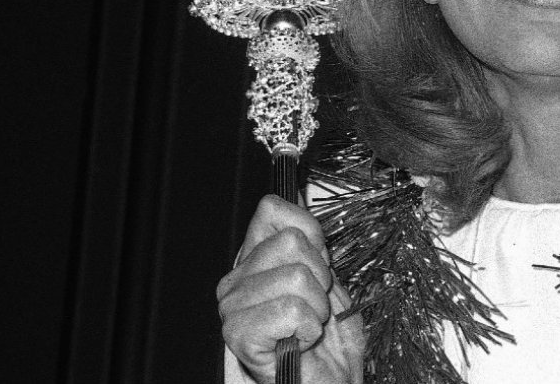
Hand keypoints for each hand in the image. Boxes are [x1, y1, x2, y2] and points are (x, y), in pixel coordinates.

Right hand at [218, 195, 364, 383]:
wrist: (328, 381)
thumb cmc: (328, 339)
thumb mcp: (328, 278)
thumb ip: (311, 243)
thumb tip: (291, 195)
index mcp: (254, 261)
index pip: (273, 210)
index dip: (312, 234)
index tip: (320, 265)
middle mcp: (236, 280)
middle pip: (293, 242)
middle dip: (321, 277)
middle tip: (315, 305)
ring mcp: (232, 308)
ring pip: (296, 276)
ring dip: (317, 307)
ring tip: (308, 325)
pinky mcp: (238, 335)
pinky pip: (290, 309)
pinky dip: (309, 328)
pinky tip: (300, 341)